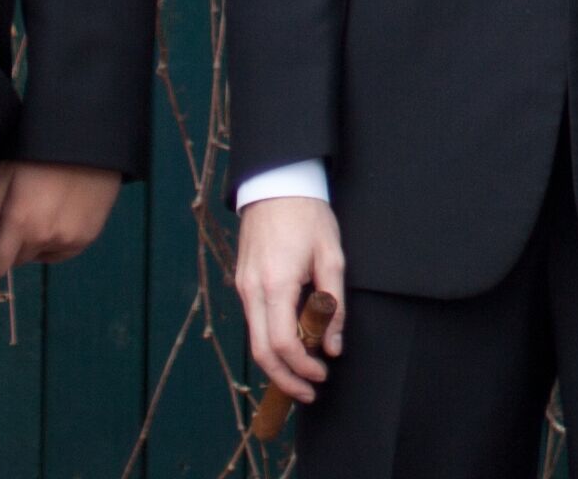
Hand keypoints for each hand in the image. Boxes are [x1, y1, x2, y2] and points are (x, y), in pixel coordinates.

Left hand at [0, 161, 122, 277]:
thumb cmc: (40, 154)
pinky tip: (59, 218)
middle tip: (17, 220)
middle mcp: (45, 238)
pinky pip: (62, 252)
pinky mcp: (88, 238)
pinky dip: (56, 242)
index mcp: (20, 222)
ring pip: (40, 256)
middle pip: (19, 259)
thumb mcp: (6, 174)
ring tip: (41, 215)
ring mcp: (70, 240)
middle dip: (13, 246)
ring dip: (35, 244)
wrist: (89, 141)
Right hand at [234, 197, 348, 405]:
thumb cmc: (308, 216)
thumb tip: (333, 345)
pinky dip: (272, 342)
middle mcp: (252, 291)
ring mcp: (243, 288)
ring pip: (255, 340)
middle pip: (261, 352)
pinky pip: (255, 323)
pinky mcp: (243, 284)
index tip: (322, 374)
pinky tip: (293, 346)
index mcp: (276, 284)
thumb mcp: (332, 255)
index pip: (282, 343)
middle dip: (285, 379)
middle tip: (309, 392)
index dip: (301, 367)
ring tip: (305, 373)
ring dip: (278, 363)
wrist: (276, 185)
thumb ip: (334, 303)